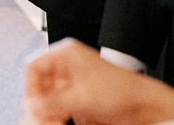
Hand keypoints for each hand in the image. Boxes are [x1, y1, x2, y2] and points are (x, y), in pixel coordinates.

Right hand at [23, 39, 173, 124]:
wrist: (142, 105)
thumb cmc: (122, 90)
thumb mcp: (82, 96)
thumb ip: (53, 101)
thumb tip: (31, 104)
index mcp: (67, 54)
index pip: (34, 66)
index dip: (31, 87)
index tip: (34, 105)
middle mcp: (66, 67)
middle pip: (38, 84)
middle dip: (40, 103)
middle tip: (43, 117)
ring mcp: (70, 83)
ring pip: (46, 98)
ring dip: (47, 111)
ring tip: (54, 121)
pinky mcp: (75, 98)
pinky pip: (55, 107)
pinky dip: (54, 116)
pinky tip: (60, 121)